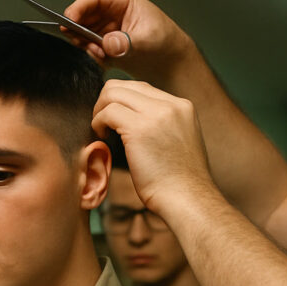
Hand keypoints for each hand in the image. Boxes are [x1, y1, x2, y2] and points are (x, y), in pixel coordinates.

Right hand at [64, 0, 194, 83]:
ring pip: (83, 34)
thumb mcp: (146, 40)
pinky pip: (90, 49)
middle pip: (83, 16)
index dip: (77, 8)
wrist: (172, 63)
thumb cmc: (165, 42)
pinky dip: (93, 56)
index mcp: (122, 1)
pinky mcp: (106, 46)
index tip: (68, 22)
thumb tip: (108, 43)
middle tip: (84, 45)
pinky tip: (105, 62)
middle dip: (80, 32)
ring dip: (86, 46)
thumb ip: (125, 42)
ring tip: (101, 55)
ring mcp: (107, 30)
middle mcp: (111, 13)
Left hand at [92, 79, 215, 218]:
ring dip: (100, 110)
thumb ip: (163, 125)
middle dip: (107, 101)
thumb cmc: (180, 182)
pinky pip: (108, 112)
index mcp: (183, 107)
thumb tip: (138, 120)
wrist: (188, 200)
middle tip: (103, 123)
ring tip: (102, 131)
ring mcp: (157, 115)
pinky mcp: (139, 129)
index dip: (123, 101)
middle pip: (125, 85)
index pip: (143, 88)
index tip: (115, 119)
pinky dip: (98, 123)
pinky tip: (103, 138)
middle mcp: (172, 105)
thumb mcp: (179, 142)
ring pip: (112, 93)